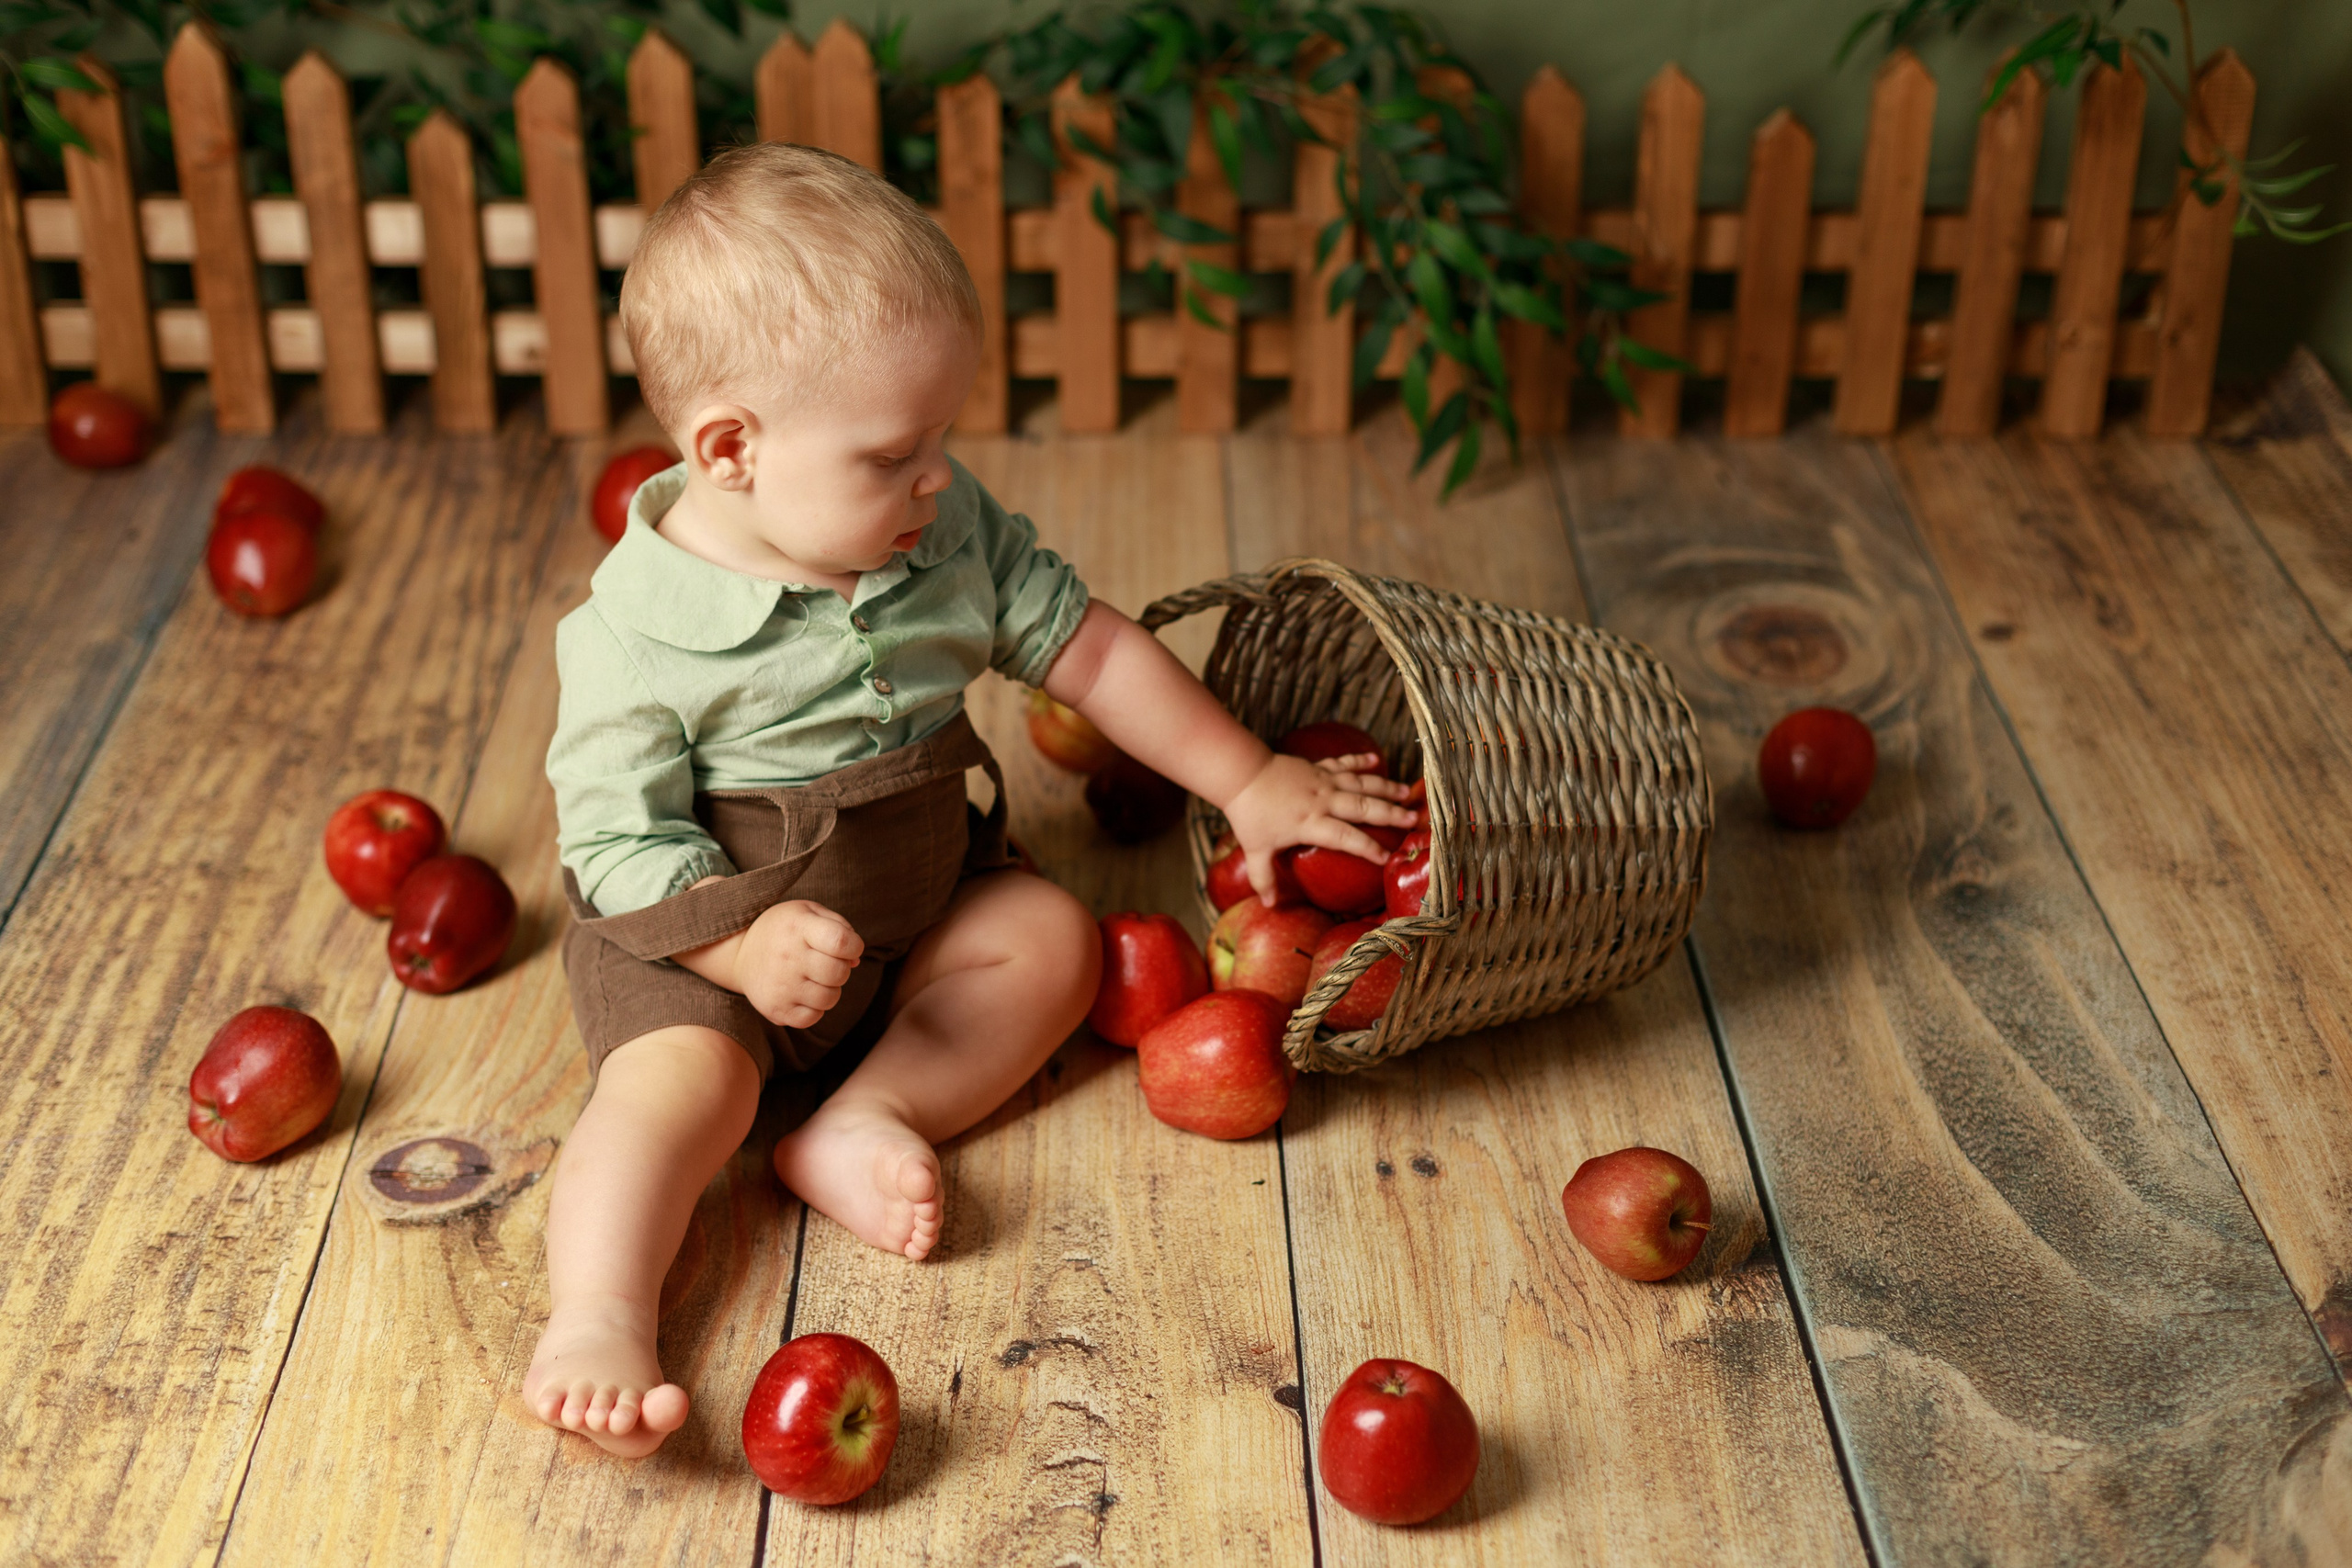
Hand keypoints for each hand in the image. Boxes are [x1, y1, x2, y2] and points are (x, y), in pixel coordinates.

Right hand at [735, 899, 864, 1028]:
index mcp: (798, 927)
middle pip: (838, 973)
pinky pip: (813, 1017)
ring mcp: (780, 986)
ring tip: (814, 977)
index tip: (848, 946)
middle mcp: (787, 957)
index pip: (841, 941)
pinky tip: (804, 993)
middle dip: (842, 968)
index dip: (855, 946)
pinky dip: (815, 1007)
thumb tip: (855, 961)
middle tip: (827, 962)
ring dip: (830, 989)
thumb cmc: (785, 930)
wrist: (741, 953)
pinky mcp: (775, 1009)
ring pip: (830, 998)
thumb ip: (840, 927)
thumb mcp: (809, 912)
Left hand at [1222, 751, 1418, 905]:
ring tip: (1407, 792)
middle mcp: (1323, 800)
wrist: (1241, 774)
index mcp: (1311, 823)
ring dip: (1384, 787)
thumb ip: (1264, 878)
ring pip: (1360, 783)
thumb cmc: (1249, 814)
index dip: (1368, 848)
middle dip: (1390, 814)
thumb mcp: (1255, 849)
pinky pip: (1342, 763)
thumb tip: (1271, 906)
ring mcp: (1322, 781)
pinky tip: (1375, 759)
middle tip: (1413, 819)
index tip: (1387, 858)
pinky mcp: (1317, 767)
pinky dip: (1359, 760)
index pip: (1346, 837)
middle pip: (1363, 807)